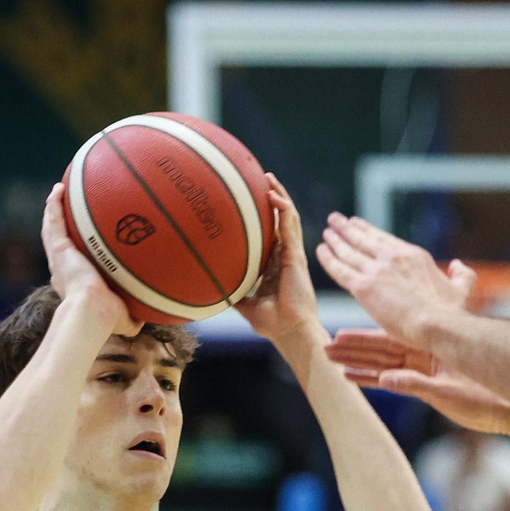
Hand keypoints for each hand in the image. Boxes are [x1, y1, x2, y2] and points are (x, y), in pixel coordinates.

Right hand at [41, 183, 138, 335]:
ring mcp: (58, 257)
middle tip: (66, 213)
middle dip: (61, 228)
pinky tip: (59, 189)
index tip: (78, 246)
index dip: (71, 255)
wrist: (93, 311)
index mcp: (73, 283)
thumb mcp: (123, 321)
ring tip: (59, 192)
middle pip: (59, 242)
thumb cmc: (108, 319)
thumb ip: (132, 320)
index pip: (70, 265)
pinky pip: (54, 220)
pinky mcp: (58, 248)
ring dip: (53, 210)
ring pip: (52, 228)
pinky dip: (54, 204)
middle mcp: (62, 269)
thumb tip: (145, 322)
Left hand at [234, 175, 317, 343]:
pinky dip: (284, 210)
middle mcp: (286, 256)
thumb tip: (212, 291)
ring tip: (269, 178)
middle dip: (273, 198)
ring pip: (289, 218)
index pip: (272, 233)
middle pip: (281, 220)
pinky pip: (291, 228)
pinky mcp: (296, 256)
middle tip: (260, 179)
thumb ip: (234, 295)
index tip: (251, 200)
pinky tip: (276, 197)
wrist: (289, 332)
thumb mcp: (246, 306)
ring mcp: (293, 255)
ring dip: (280, 196)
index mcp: (277, 265)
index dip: (265, 216)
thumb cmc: (272, 324)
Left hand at [316, 214, 473, 342]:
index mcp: (413, 255)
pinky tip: (320, 252)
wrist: (437, 324)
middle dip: (347, 228)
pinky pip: (340, 270)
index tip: (357, 223)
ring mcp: (376, 270)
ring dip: (335, 240)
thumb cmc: (451, 313)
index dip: (368, 230)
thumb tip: (459, 265)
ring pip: (348, 251)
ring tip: (325, 233)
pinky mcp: (363, 287)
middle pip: (363, 239)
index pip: (384, 239)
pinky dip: (328, 259)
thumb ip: (461, 275)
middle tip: (335, 221)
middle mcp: (392, 257)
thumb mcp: (461, 289)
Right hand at [325, 329, 509, 434]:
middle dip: (352, 350)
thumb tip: (388, 380)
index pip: (388, 342)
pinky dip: (372, 379)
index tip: (338, 337)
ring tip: (331, 360)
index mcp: (429, 350)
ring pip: (382, 365)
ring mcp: (422, 371)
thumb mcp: (448, 392)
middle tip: (325, 347)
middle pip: (380, 351)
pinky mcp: (425, 387)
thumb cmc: (485, 397)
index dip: (361, 341)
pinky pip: (392, 382)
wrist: (506, 410)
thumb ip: (417, 385)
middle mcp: (423, 357)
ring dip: (356, 363)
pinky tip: (351, 376)